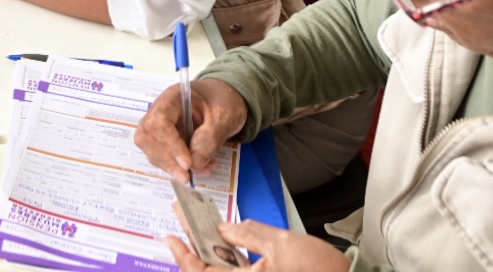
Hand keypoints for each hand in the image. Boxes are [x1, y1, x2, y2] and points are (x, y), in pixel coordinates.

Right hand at [134, 79, 248, 180]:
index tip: (187, 163)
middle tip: (187, 177)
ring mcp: (160, 126)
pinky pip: (164, 156)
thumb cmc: (223, 102)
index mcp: (173, 98)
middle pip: (147, 137)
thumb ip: (209, 140)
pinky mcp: (165, 140)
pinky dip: (178, 167)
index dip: (170, 144)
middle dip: (166, 160)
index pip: (159, 122)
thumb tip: (194, 166)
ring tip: (201, 171)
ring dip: (172, 167)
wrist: (225, 101)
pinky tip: (200, 168)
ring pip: (152, 150)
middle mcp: (160, 111)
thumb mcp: (223, 118)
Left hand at [166, 221, 349, 271]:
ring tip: (200, 229)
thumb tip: (223, 229)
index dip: (183, 255)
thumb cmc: (321, 270)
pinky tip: (225, 242)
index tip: (171, 235)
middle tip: (183, 225)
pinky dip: (230, 260)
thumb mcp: (282, 243)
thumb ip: (248, 233)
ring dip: (211, 253)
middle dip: (193, 250)